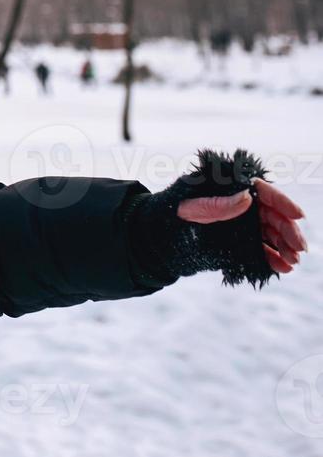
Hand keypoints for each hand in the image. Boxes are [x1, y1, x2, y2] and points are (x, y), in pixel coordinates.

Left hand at [178, 178, 306, 275]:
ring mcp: (242, 225)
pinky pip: (261, 249)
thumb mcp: (189, 208)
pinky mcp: (240, 243)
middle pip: (272, 215)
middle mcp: (240, 205)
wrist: (158, 237)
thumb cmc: (170, 214)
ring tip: (293, 261)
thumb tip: (248, 197)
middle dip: (289, 231)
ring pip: (271, 233)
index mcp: (230, 189)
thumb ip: (216, 204)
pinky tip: (283, 267)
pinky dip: (273, 258)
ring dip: (285, 246)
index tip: (298, 215)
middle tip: (299, 248)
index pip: (263, 191)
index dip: (283, 202)